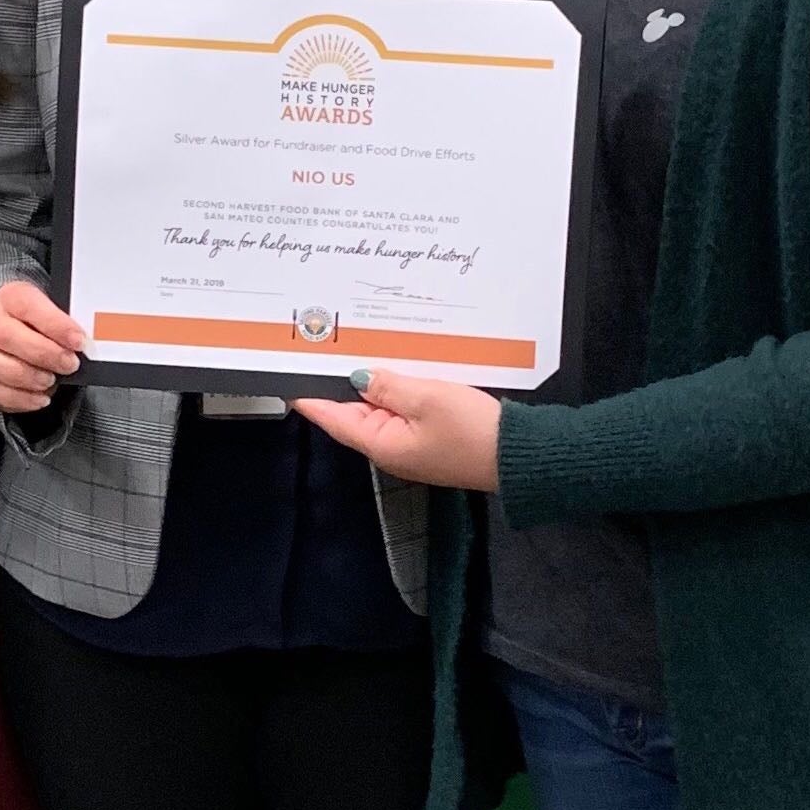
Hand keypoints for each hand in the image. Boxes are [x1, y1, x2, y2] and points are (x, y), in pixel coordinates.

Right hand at [0, 281, 84, 413]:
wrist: (22, 335)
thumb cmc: (44, 324)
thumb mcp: (58, 313)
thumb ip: (70, 324)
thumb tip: (92, 340)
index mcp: (11, 297)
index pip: (27, 305)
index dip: (54, 324)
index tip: (79, 341)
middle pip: (6, 335)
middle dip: (43, 353)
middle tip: (70, 364)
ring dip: (27, 376)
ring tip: (52, 381)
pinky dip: (20, 398)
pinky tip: (41, 398)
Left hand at [293, 369, 500, 491]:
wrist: (518, 457)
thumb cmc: (472, 431)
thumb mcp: (428, 398)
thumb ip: (390, 386)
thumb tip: (359, 378)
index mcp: (382, 443)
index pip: (335, 419)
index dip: (313, 399)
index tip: (291, 381)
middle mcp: (391, 448)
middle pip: (356, 413)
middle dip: (342, 384)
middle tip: (326, 351)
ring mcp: (412, 445)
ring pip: (382, 410)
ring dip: (373, 384)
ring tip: (358, 352)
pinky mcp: (432, 438)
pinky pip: (404, 411)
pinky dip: (398, 391)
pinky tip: (399, 370)